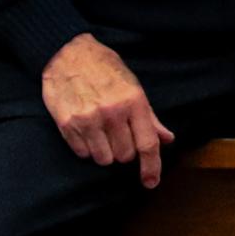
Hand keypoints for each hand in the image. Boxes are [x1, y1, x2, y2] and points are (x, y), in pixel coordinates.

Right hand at [40, 33, 173, 186]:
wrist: (68, 53)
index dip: (152, 166)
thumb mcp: (133, 85)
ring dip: (105, 152)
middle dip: (124, 151)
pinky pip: (83, 154)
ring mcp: (88, 120)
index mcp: (133, 102)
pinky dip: (87, 149)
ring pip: (104, 159)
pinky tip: (87, 131)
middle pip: (125, 156)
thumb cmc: (104, 68)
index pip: (147, 144)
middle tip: (119, 134)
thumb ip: (149, 116)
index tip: (151, 182)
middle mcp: (112, 113)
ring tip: (102, 133)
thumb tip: (167, 138)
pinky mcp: (67, 125)